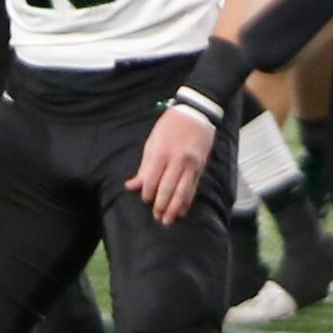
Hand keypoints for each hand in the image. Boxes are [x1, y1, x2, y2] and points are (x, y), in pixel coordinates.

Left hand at [126, 104, 217, 224]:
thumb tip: (132, 186)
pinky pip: (193, 188)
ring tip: (168, 220)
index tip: (146, 199)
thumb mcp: (152, 142)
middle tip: (157, 217)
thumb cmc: (170, 126)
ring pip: (182, 192)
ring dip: (174, 208)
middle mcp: (177, 160)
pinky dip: (187, 201)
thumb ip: (144, 167)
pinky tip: (182, 210)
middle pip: (167, 189)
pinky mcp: (200, 167)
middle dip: (161, 206)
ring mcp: (191, 165)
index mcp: (161, 153)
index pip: (151, 181)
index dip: (147, 194)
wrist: (195, 112)